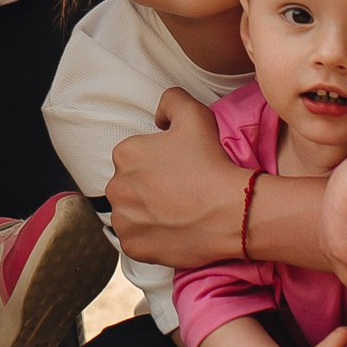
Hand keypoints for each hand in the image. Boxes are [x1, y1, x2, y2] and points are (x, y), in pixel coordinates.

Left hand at [105, 88, 248, 265]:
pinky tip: (173, 231)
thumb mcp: (195, 114)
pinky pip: (136, 240)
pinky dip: (150, 237)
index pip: (135, 157)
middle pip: (129, 186)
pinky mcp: (133, 247)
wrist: (231, 212)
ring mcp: (123, 220)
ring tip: (177, 213)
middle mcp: (115, 187)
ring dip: (146, 213)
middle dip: (148, 188)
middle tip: (180, 193)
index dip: (158, 163)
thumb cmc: (212, 162)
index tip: (179, 170)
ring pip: (130, 213)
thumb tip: (158, 118)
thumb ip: (171, 100)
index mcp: (125, 153)